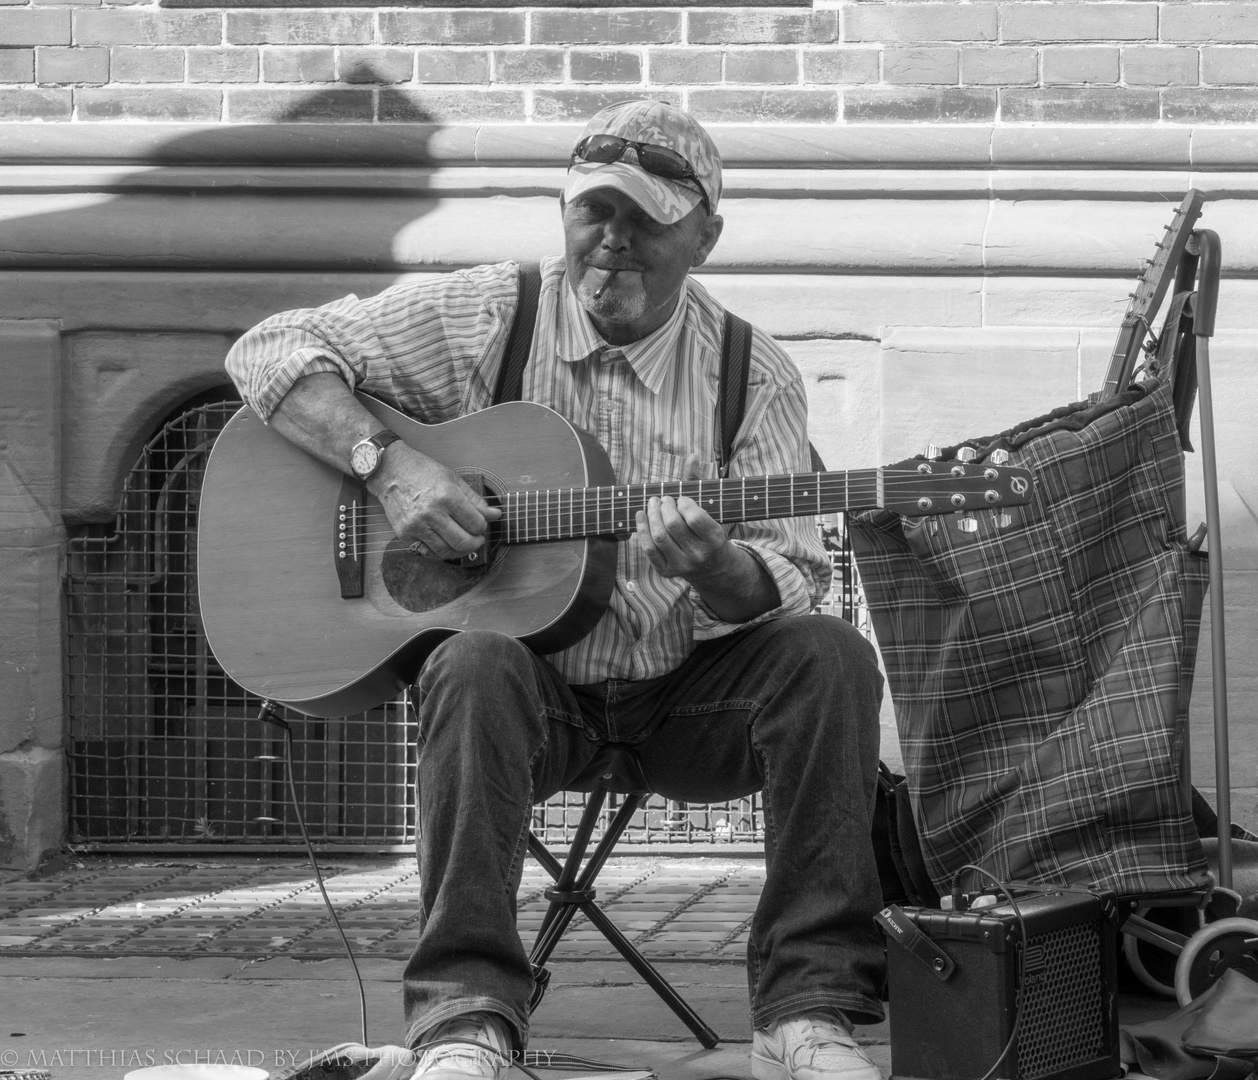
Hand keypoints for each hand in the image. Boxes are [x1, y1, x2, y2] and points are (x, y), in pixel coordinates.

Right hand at [369, 442, 500, 559]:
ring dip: (460, 551)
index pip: (476, 524)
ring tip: (463, 542)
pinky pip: (428, 553)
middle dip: (476, 543)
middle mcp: (432, 513)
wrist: (390, 471)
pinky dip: (441, 553)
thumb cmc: (423, 472)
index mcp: (447, 496)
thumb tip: (495, 515)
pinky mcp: (404, 534)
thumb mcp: (453, 480)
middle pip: (463, 542)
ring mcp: (416, 526)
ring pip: (447, 552)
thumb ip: (475, 500)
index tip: (481, 524)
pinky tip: (446, 544)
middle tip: (478, 539)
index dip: (483, 527)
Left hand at [635, 494, 731, 581]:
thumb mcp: (714, 525)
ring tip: (654, 504)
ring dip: (652, 514)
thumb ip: (696, 513)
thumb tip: (666, 502)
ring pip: (659, 535)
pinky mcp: (666, 570)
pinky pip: (649, 549)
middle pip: (673, 524)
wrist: (711, 571)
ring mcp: (681, 564)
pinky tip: (641, 515)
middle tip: (665, 500)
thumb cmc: (709, 541)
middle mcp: (697, 554)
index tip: (682, 500)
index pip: (695, 518)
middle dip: (665, 506)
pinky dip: (642, 530)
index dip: (684, 503)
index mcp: (713, 540)